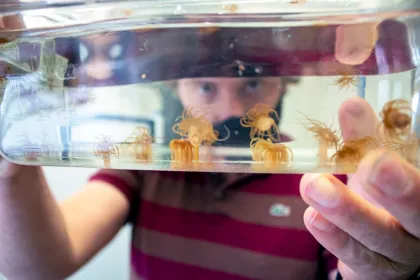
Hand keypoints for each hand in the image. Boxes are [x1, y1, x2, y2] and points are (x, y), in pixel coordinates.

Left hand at [300, 96, 419, 279]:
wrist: (380, 243)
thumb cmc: (383, 197)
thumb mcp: (379, 166)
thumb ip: (367, 140)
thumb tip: (351, 104)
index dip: (408, 176)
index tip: (380, 151)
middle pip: (418, 214)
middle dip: (397, 190)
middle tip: (372, 165)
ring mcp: (399, 254)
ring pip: (379, 237)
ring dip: (346, 210)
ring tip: (314, 185)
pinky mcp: (373, 271)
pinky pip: (355, 256)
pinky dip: (332, 236)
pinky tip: (312, 216)